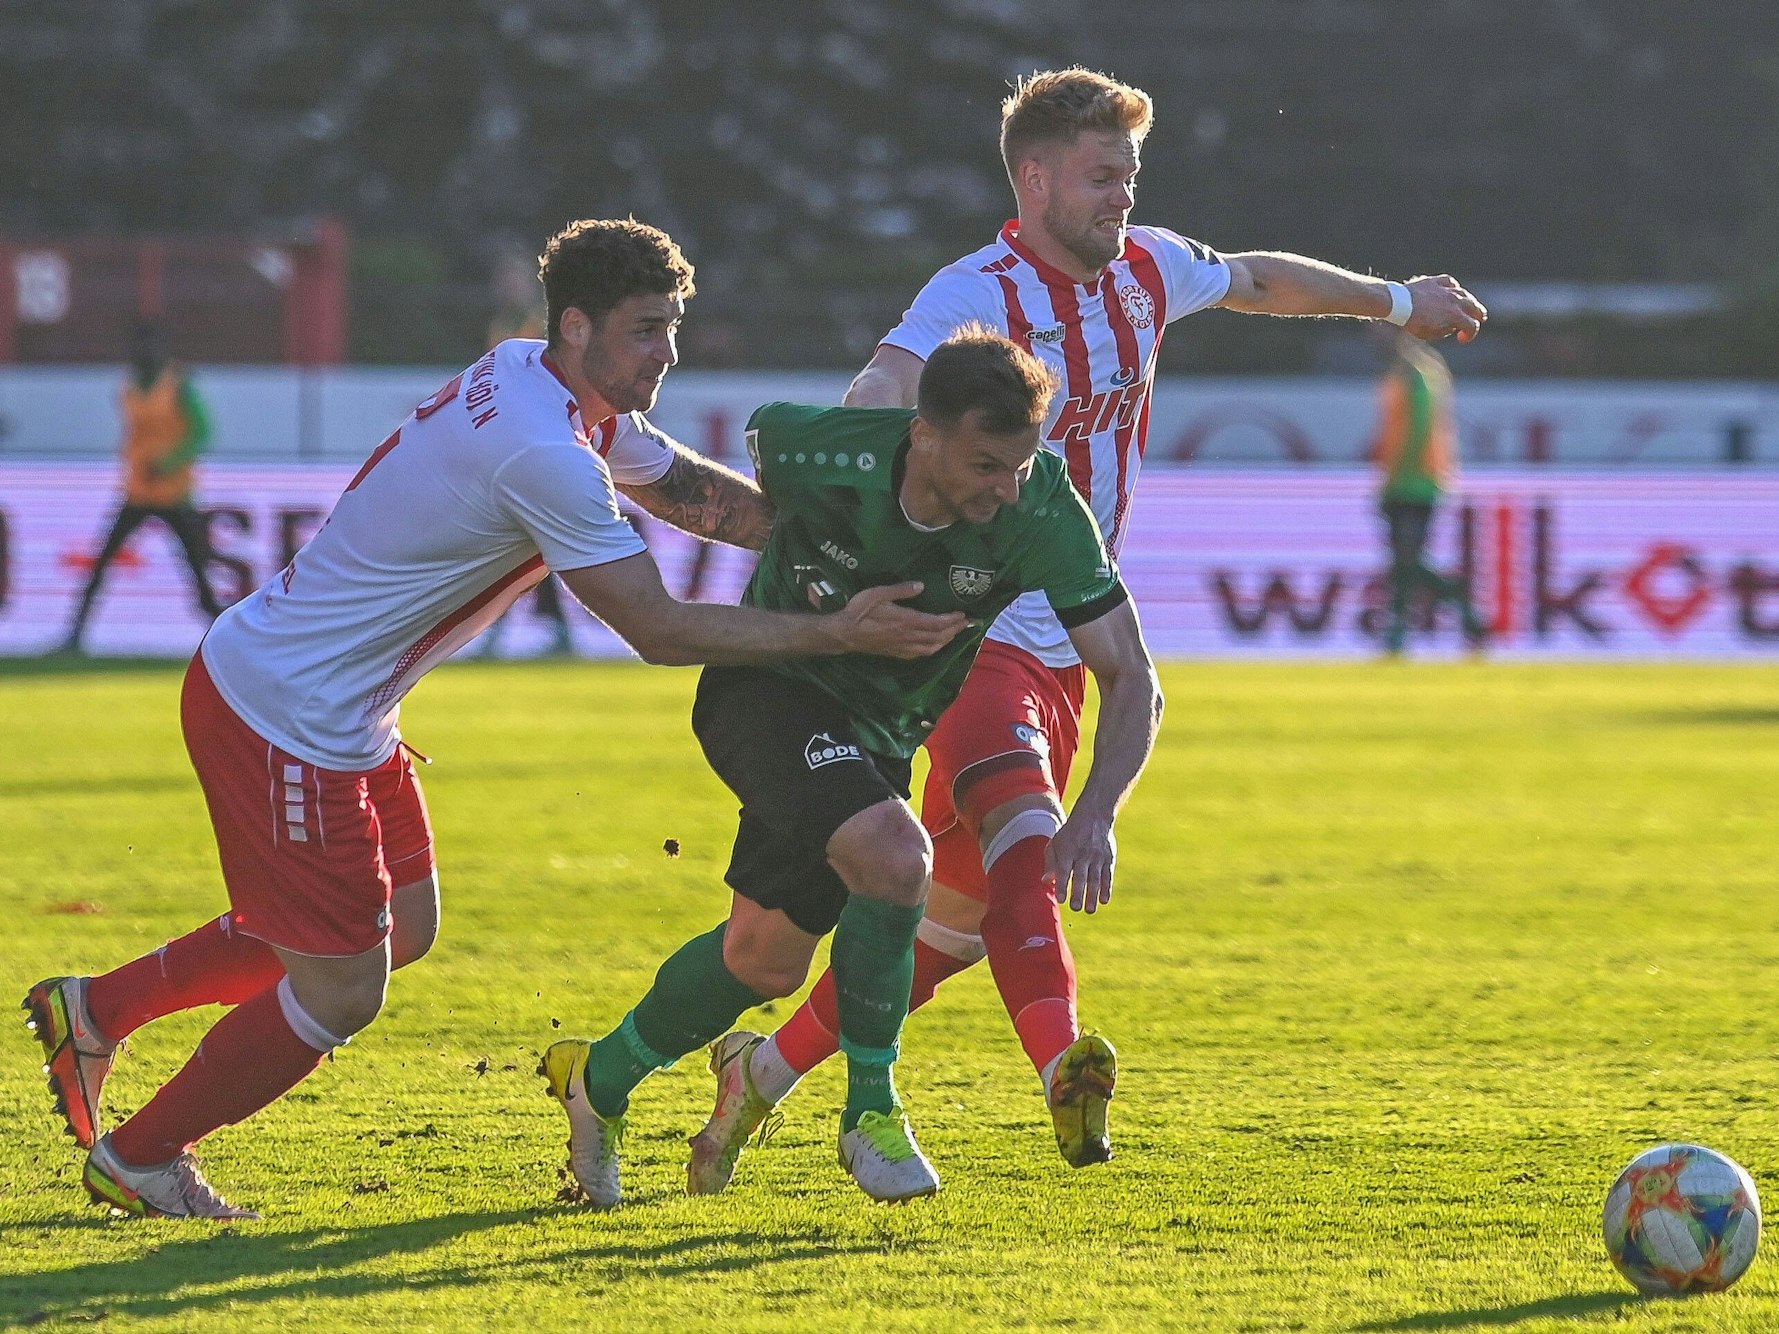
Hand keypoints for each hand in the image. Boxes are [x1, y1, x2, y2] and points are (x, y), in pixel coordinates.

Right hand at [826, 581, 965, 658]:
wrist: (843, 634)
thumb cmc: (859, 611)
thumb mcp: (877, 593)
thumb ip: (900, 590)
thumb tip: (921, 586)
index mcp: (906, 621)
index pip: (936, 623)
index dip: (952, 620)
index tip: (963, 614)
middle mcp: (908, 636)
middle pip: (938, 637)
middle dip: (955, 630)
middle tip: (967, 623)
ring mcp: (902, 647)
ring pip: (931, 648)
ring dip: (946, 641)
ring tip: (955, 634)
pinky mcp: (896, 653)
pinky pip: (920, 654)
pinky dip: (932, 650)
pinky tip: (934, 646)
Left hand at [1044, 809, 1115, 913]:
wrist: (1093, 817)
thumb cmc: (1069, 835)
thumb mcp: (1056, 844)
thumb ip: (1051, 864)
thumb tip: (1045, 882)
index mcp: (1067, 850)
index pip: (1065, 871)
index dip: (1063, 885)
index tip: (1061, 900)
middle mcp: (1083, 854)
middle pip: (1081, 876)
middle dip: (1079, 893)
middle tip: (1075, 908)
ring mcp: (1097, 856)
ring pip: (1095, 878)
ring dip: (1093, 895)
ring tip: (1089, 910)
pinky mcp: (1109, 858)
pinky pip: (1108, 875)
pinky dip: (1107, 888)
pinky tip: (1104, 900)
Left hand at [1403, 274, 1486, 343]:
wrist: (1399, 304)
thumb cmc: (1413, 323)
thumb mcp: (1430, 334)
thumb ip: (1445, 330)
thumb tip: (1452, 326)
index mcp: (1456, 316)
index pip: (1473, 326)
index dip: (1470, 335)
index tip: (1461, 339)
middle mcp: (1456, 300)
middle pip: (1475, 308)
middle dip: (1477, 316)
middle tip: (1476, 321)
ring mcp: (1447, 289)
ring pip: (1465, 294)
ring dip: (1468, 302)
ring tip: (1467, 307)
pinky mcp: (1436, 281)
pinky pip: (1450, 283)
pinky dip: (1453, 288)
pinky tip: (1452, 292)